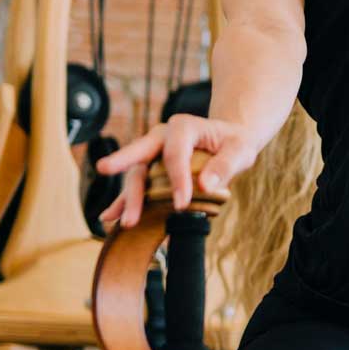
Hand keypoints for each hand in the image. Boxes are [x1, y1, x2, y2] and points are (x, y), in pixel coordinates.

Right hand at [93, 114, 260, 229]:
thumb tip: (205, 186)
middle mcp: (161, 137)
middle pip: (141, 155)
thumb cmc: (235, 143)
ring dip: (129, 198)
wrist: (229, 141)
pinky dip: (124, 202)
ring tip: (125, 222)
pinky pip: (136, 186)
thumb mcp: (240, 150)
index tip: (181, 204)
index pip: (176, 153)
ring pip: (136, 175)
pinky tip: (110, 217)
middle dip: (125, 168)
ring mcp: (153, 154)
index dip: (177, 179)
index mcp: (183, 127)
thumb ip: (225, 165)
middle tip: (108, 176)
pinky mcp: (151, 170)